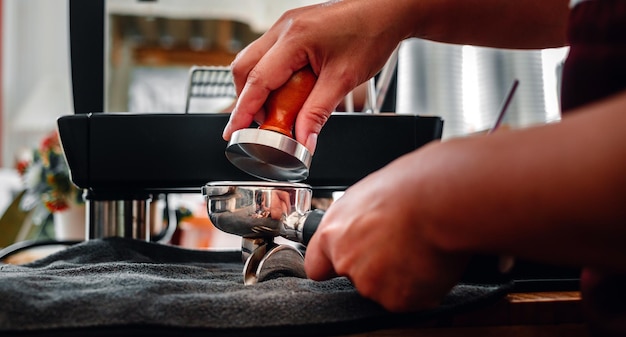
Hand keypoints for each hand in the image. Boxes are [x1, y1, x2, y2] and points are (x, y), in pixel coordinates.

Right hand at [224, 0, 405, 152]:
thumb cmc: (371, 33)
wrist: (387, 10)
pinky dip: (271, 77)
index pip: (258, 80)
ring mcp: (286, 26)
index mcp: (294, 37)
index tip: (234, 131)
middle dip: (246, 99)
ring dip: (259, 88)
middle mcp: (284, 28)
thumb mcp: (344, 79)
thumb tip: (303, 141)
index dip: (243, 110)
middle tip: (260, 124)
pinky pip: (269, 55)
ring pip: (254, 60)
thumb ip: (318, 113)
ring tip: (277, 111)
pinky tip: (287, 92)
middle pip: (245, 68)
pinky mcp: (293, 29)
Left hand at [304, 142, 470, 311]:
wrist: (436, 201)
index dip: (332, 264)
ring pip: (383, 289)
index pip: (317, 266)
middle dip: (374, 267)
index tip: (341, 262)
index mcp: (332, 235)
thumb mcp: (365, 195)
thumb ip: (353, 221)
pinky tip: (427, 261)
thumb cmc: (408, 187)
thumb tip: (359, 224)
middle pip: (355, 277)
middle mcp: (346, 262)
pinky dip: (420, 286)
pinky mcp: (398, 300)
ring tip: (416, 247)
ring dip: (399, 276)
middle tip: (397, 244)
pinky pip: (409, 298)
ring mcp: (371, 284)